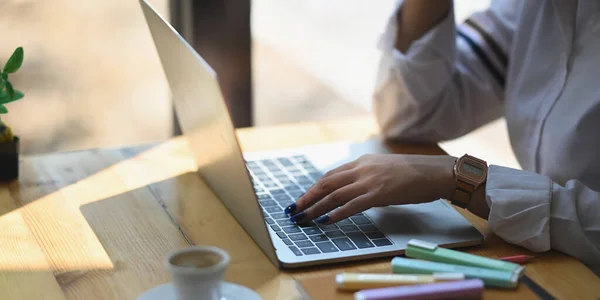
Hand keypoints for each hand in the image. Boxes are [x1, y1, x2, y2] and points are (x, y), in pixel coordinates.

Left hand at [284, 154, 456, 223]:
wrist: (434, 172)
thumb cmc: (413, 174)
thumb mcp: (383, 170)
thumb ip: (366, 177)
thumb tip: (353, 191)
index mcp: (362, 163)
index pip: (331, 175)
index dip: (314, 188)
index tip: (303, 199)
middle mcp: (362, 169)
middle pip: (327, 184)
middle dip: (308, 197)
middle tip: (294, 210)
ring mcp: (370, 181)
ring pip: (335, 195)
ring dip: (316, 207)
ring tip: (304, 218)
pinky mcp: (379, 194)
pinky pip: (353, 205)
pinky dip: (337, 213)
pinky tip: (326, 221)